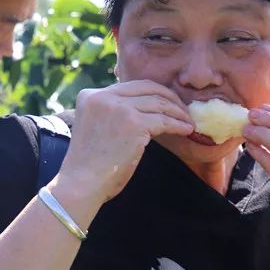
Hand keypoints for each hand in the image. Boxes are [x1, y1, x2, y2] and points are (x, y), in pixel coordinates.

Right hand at [58, 81, 193, 204]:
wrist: (81, 183)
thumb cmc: (89, 165)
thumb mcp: (94, 127)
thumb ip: (111, 113)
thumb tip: (143, 111)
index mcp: (90, 95)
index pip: (130, 86)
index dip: (153, 93)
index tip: (167, 103)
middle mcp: (103, 96)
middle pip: (147, 88)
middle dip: (169, 98)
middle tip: (183, 110)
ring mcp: (119, 108)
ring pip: (159, 103)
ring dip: (178, 112)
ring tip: (188, 121)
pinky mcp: (134, 123)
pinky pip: (164, 120)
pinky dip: (178, 124)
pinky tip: (186, 129)